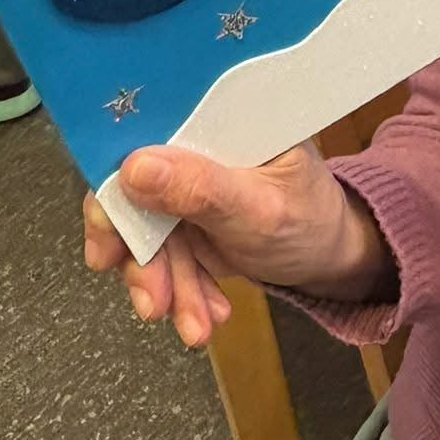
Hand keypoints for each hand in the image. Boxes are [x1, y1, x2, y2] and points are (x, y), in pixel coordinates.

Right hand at [83, 141, 396, 347]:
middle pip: (135, 189)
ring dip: (161, 283)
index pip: (147, 134)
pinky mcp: (182, 215)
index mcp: (220, 114)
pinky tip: (203, 314)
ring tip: (194, 324)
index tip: (108, 239)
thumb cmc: (312, 221)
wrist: (331, 258)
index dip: (116, 183)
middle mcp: (196, 141)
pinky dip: (176, 288)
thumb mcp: (261, 209)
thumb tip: (133, 168)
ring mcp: (186, 180)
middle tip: (153, 302)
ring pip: (144, 230)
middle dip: (142, 255)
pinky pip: (159, 252)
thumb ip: (201, 190)